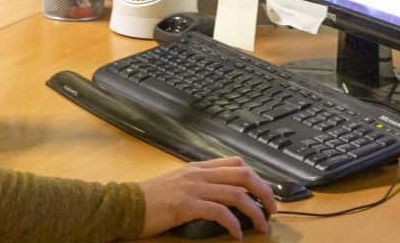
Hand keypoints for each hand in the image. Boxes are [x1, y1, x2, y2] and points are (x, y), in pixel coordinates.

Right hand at [136, 157, 277, 239]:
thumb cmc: (150, 198)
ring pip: (236, 193)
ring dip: (255, 211)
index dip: (256, 177)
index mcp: (198, 168)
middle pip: (244, 175)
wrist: (126, 204)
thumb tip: (221, 194)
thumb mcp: (178, 183)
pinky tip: (237, 235)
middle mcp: (198, 174)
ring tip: (262, 225)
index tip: (264, 193)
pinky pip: (219, 212)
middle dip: (264, 192)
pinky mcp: (186, 205)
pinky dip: (234, 224)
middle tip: (273, 210)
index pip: (236, 163)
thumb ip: (199, 184)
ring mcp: (193, 188)